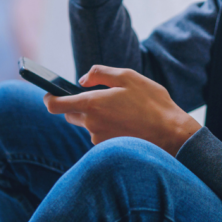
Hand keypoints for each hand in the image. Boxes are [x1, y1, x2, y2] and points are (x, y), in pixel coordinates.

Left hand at [44, 65, 201, 156]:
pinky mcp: (108, 148)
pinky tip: (126, 122)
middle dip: (78, 106)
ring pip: (87, 125)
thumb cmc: (152, 103)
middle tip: (99, 97)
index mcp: (92, 103)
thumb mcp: (128, 77)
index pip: (55, 105)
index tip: (49, 94)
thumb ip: (100, 74)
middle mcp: (91, 124)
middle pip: (70, 115)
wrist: (172, 134)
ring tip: (122, 110)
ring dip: (97, 117)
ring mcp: (99, 138)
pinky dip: (107, 127)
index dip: (48, 98)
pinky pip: (100, 135)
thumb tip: (82, 80)